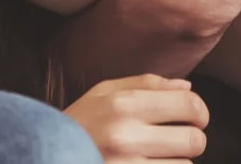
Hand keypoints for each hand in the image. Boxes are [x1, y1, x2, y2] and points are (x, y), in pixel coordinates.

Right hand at [65, 74, 209, 163]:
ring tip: (155, 158)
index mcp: (123, 105)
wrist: (40, 156)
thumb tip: (187, 88)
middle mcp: (125, 136)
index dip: (200, 113)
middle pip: (194, 140)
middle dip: (192, 140)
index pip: (190, 106)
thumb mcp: (103, 93)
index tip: (194, 118)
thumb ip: (147, 85)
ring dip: (176, 163)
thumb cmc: (78, 125)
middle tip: (177, 141)